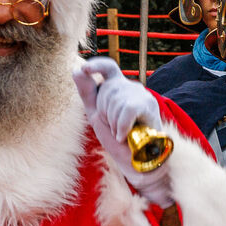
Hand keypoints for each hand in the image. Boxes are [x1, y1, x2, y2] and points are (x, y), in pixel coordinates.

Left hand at [73, 57, 172, 206]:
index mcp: (118, 88)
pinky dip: (122, 126)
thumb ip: (87, 92)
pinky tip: (124, 136)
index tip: (85, 69)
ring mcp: (141, 95)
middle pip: (107, 89)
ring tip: (123, 133)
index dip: (96, 65)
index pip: (108, 67)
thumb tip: (76, 70)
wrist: (136, 161)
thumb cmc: (117, 139)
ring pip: (115, 101)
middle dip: (104, 112)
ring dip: (114, 123)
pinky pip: (127, 110)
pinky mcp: (148, 106)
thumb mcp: (96, 114)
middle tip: (114, 127)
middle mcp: (131, 87)